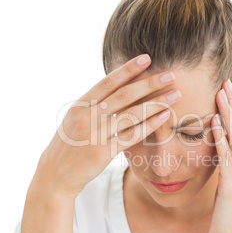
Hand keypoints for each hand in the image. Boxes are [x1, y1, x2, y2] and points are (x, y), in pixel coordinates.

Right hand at [31, 54, 181, 197]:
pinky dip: (150, 124)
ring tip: (175, 94)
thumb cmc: (70, 144)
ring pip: (132, 114)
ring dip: (156, 103)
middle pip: (124, 95)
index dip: (128, 69)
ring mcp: (95, 134)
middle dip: (149, 83)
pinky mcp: (104, 152)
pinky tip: (165, 116)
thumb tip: (119, 88)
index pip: (108, 82)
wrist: (56, 174)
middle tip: (171, 74)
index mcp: (80, 105)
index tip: (147, 58)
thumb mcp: (75, 119)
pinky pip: (132, 135)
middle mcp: (87, 117)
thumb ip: (95, 105)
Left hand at [207, 79, 231, 232]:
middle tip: (228, 80)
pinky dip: (221, 139)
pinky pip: (226, 159)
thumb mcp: (228, 186)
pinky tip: (216, 124)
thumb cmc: (226, 215)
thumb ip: (227, 167)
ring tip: (221, 93)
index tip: (231, 88)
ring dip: (229, 114)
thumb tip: (222, 151)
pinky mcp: (231, 186)